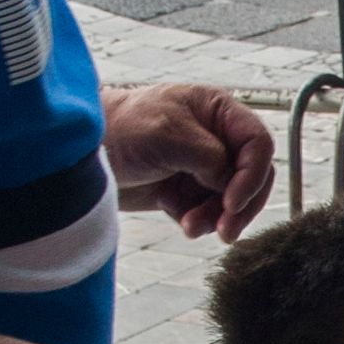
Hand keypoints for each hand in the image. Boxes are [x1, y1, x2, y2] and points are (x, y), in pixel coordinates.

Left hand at [102, 80, 275, 239]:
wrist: (84, 153)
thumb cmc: (123, 129)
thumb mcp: (169, 134)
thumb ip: (209, 157)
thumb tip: (229, 184)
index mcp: (219, 112)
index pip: (258, 144)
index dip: (252, 175)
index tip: (231, 202)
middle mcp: (217, 139)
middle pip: (253, 177)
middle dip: (241, 206)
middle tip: (225, 231)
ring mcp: (203, 167)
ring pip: (232, 201)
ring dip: (216, 219)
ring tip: (189, 227)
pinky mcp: (186, 191)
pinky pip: (208, 213)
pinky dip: (197, 221)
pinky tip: (176, 217)